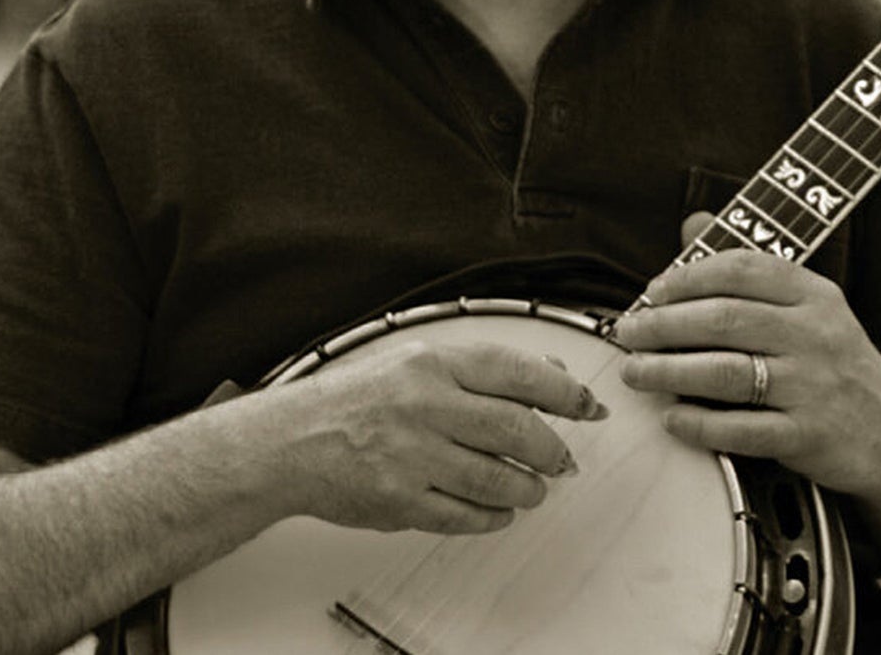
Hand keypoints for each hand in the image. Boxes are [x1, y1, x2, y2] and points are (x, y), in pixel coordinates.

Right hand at [253, 340, 606, 535]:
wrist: (291, 441)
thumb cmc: (358, 400)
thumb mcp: (418, 363)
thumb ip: (483, 369)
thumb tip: (552, 378)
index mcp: (432, 364)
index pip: (518, 372)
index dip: (565, 394)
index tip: (589, 408)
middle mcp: (423, 405)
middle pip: (518, 430)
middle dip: (553, 451)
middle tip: (563, 460)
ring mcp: (410, 455)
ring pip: (498, 478)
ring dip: (529, 488)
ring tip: (533, 487)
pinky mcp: (399, 500)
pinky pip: (465, 516)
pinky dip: (493, 516)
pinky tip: (499, 509)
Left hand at [611, 214, 880, 498]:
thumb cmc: (835, 365)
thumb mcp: (808, 308)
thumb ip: (749, 271)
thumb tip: (692, 222)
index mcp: (814, 295)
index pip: (741, 270)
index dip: (687, 278)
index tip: (651, 292)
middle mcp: (815, 335)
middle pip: (724, 319)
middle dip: (664, 325)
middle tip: (626, 333)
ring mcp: (812, 386)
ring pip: (725, 373)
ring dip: (668, 372)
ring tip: (634, 373)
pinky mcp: (807, 436)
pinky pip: (741, 429)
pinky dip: (698, 424)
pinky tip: (672, 418)